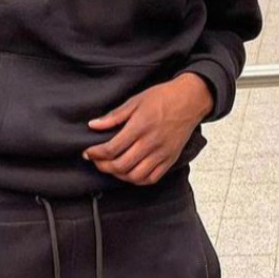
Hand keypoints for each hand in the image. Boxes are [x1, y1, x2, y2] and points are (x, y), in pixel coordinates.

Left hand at [82, 73, 213, 184]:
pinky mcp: (170, 159)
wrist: (190, 100)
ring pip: (135, 176)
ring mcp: (162, 153)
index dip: (96, 153)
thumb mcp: (135, 101)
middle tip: (96, 161)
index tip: (87, 152)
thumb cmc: (163, 97)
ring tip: (112, 167)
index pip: (112, 148)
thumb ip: (114, 116)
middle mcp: (151, 142)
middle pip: (121, 165)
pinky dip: (137, 180)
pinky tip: (130, 173)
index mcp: (140, 126)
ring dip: (119, 175)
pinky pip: (152, 178)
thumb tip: (93, 125)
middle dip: (103, 166)